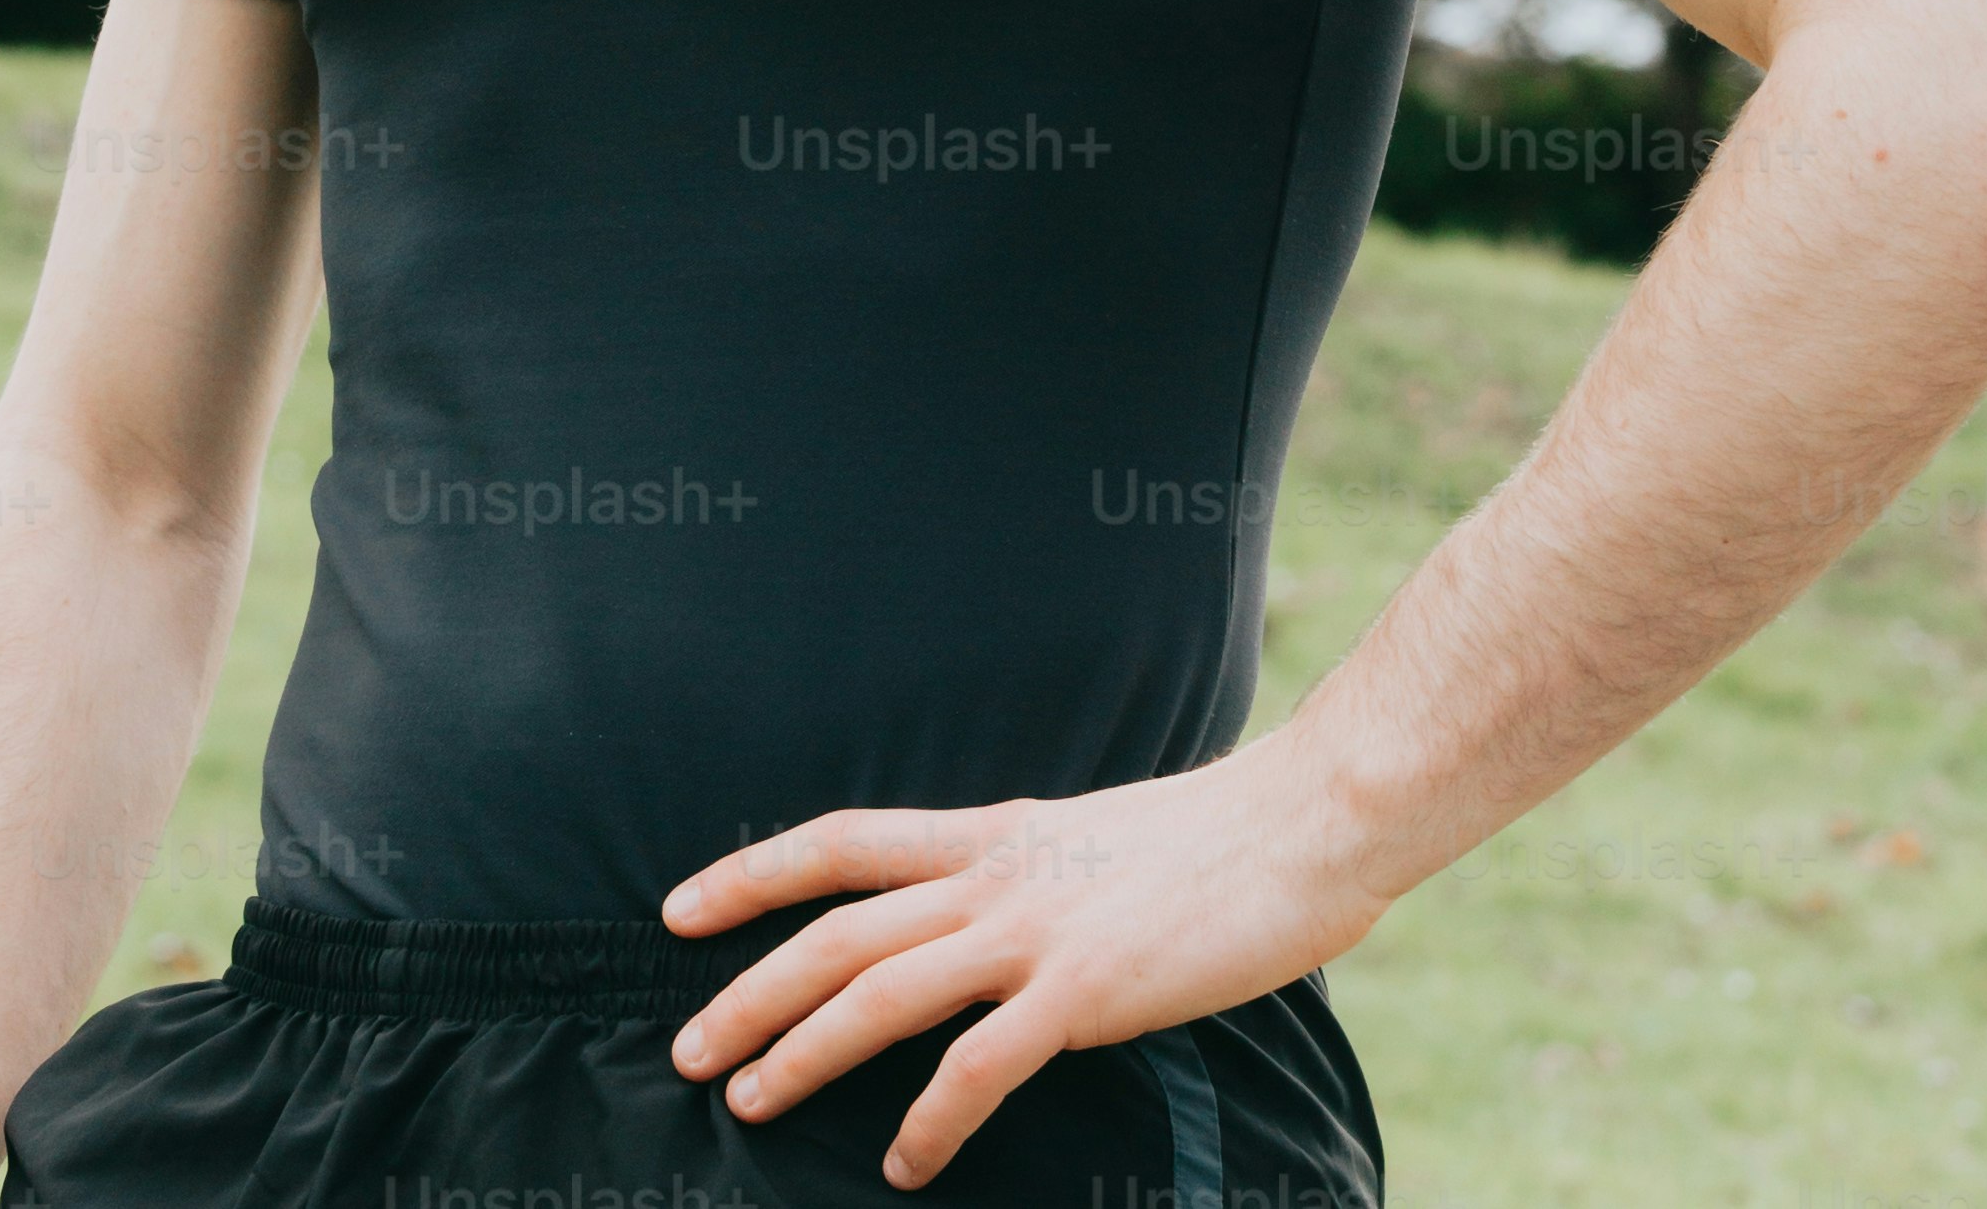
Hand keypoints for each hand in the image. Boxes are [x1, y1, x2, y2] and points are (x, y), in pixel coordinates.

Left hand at [660, 735, 1388, 1185]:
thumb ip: (1033, 878)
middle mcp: (997, 875)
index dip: (754, 872)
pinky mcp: (1086, 989)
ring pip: (882, 989)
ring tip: (749, 1103)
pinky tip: (904, 1163)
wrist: (1305, 823)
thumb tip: (991, 921)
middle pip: (838, 928)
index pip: (843, 841)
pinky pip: (980, 1063)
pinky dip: (931, 1117)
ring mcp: (1037, 930)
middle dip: (750, 987)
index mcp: (995, 833)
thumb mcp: (1094, 845)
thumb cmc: (1218, 844)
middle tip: (686, 1050)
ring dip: (804, 1049)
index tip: (681, 908)